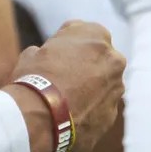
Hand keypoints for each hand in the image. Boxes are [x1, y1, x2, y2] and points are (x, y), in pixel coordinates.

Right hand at [10, 20, 124, 151]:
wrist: (40, 115)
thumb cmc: (35, 78)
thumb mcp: (34, 53)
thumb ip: (50, 49)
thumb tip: (43, 56)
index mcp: (96, 34)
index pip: (84, 35)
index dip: (68, 47)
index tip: (56, 57)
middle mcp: (114, 58)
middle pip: (101, 60)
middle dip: (86, 68)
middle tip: (63, 80)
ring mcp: (116, 87)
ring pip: (104, 86)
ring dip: (90, 91)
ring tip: (65, 102)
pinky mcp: (112, 114)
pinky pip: (100, 110)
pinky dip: (88, 112)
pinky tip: (69, 117)